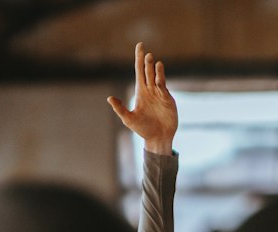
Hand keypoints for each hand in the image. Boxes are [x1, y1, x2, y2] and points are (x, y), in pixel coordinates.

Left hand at [107, 41, 177, 155]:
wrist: (158, 138)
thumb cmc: (143, 129)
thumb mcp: (129, 119)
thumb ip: (120, 108)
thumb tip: (109, 98)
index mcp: (140, 91)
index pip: (139, 71)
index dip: (139, 58)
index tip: (140, 46)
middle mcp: (150, 90)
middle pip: (148, 71)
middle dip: (147, 63)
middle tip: (146, 54)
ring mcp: (160, 93)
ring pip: (157, 77)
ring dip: (155, 69)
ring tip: (153, 62)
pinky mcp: (168, 99)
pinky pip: (163, 87)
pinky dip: (161, 81)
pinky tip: (158, 78)